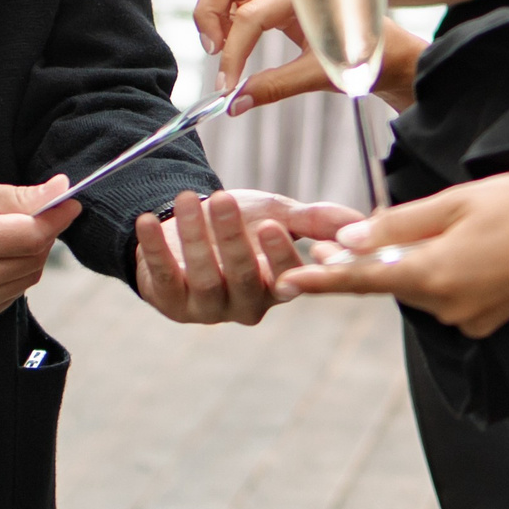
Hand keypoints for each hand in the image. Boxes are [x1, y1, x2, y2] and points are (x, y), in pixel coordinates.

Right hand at [0, 177, 79, 326]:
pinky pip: (10, 296)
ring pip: (26, 279)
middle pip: (34, 259)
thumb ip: (14, 197)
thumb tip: (58, 192)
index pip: (33, 234)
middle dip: (40, 234)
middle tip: (28, 214)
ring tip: (3, 236)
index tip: (68, 203)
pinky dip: (11, 276)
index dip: (56, 217)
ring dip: (27, 256)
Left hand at [135, 189, 361, 324]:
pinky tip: (147, 221)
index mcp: (278, 287)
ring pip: (204, 279)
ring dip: (194, 237)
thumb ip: (314, 220)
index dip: (278, 254)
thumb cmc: (239, 224)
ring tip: (187, 199)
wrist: (188, 227)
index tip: (271, 224)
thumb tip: (361, 221)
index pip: (286, 279)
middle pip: (243, 278)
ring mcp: (207, 308)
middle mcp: (246, 305)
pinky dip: (155, 249)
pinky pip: (164, 277)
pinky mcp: (171, 303)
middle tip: (222, 200)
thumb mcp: (276, 215)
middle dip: (231, 239)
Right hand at [191, 0, 425, 114]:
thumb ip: (276, 86)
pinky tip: (234, 40)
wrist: (392, 52)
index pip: (250, 17)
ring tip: (221, 47)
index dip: (233, 53)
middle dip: (208, 9)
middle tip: (213, 49)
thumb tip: (236, 104)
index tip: (227, 85)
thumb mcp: (322, 75)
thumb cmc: (367, 57)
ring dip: (214, 9)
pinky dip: (226, 12)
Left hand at [278, 172, 508, 336]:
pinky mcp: (493, 319)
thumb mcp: (460, 201)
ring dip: (415, 259)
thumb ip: (400, 223)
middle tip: (356, 230)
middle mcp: (448, 307)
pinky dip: (445, 269)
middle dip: (373, 258)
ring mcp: (472, 318)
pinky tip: (472, 241)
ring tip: (449, 221)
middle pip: (392, 280)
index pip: (363, 280)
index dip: (322, 281)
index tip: (286, 284)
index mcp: (434, 275)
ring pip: (422, 285)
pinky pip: (450, 293)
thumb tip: (348, 240)